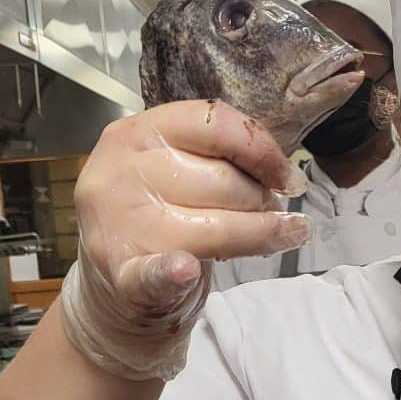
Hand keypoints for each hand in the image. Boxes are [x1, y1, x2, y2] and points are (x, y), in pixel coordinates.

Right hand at [62, 99, 310, 380]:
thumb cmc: (158, 211)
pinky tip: (185, 270)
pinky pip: (154, 273)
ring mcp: (117, 225)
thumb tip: (281, 171)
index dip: (261, 149)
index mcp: (136, 132)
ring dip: (259, 235)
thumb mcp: (174, 166)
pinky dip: (172, 273)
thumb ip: (216, 155)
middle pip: (222, 179)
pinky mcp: (122, 275)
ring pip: (215, 228)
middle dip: (260, 199)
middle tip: (270, 212)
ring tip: (272, 237)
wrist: (113, 276)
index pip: (213, 123)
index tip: (287, 177)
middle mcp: (120, 173)